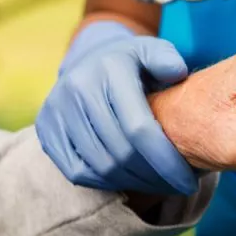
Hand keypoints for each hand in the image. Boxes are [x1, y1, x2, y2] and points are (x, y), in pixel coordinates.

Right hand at [36, 37, 197, 194]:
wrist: (89, 59)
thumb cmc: (133, 62)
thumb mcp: (153, 50)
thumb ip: (167, 59)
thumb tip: (177, 73)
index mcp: (109, 70)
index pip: (139, 127)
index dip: (165, 159)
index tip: (188, 181)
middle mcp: (78, 89)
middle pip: (120, 151)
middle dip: (153, 176)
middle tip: (177, 186)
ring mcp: (57, 111)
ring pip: (99, 166)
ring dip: (134, 182)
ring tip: (159, 184)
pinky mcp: (47, 131)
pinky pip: (78, 171)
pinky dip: (107, 182)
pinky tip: (132, 180)